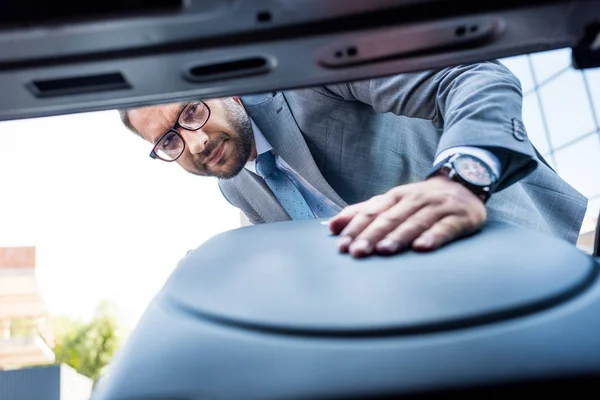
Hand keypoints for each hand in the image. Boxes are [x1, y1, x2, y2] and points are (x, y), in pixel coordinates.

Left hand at [328, 176, 486, 256]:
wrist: (465, 183)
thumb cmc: (421, 200)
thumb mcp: (392, 202)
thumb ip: (363, 213)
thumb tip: (332, 226)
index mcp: (395, 196)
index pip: (371, 212)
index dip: (355, 229)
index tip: (342, 246)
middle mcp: (414, 199)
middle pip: (390, 219)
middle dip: (371, 236)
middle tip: (357, 252)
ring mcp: (437, 207)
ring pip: (414, 222)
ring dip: (398, 237)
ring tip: (383, 251)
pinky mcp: (459, 217)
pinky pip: (445, 228)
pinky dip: (433, 237)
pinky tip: (422, 248)